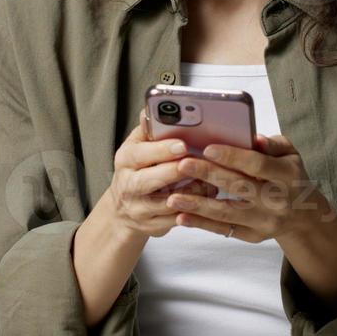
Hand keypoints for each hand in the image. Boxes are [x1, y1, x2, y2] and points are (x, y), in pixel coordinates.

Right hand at [107, 111, 219, 239]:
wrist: (123, 208)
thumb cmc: (137, 170)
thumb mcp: (137, 146)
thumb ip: (148, 130)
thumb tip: (151, 109)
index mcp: (126, 160)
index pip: (141, 154)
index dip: (162, 150)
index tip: (183, 144)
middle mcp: (129, 185)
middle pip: (152, 180)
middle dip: (177, 172)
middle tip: (200, 163)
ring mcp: (139, 208)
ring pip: (168, 202)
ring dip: (192, 192)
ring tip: (213, 181)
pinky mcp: (152, 226)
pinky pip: (176, 219)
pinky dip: (194, 210)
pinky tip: (209, 199)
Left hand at [162, 133, 335, 242]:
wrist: (303, 216)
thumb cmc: (290, 176)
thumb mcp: (290, 154)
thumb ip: (271, 144)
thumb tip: (253, 138)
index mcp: (287, 175)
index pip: (258, 164)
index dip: (233, 157)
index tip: (208, 148)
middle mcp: (276, 200)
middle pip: (239, 187)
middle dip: (208, 175)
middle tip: (182, 165)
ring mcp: (264, 221)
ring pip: (227, 213)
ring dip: (198, 205)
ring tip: (173, 197)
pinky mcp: (253, 235)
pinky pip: (224, 229)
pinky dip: (201, 224)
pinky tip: (181, 216)